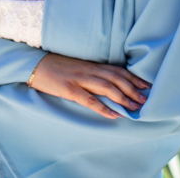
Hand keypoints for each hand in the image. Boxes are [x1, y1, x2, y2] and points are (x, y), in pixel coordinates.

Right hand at [28, 54, 150, 119]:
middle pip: (116, 78)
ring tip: (135, 107)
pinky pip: (89, 99)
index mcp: (91, 64)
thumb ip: (92, 71)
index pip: (117, 70)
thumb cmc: (56, 66)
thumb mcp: (77, 66)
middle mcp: (88, 70)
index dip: (133, 77)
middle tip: (145, 99)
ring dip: (123, 98)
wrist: (34, 64)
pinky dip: (103, 108)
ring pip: (107, 88)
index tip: (146, 85)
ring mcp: (79, 79)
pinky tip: (113, 115)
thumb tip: (108, 82)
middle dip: (132, 89)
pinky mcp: (69, 89)